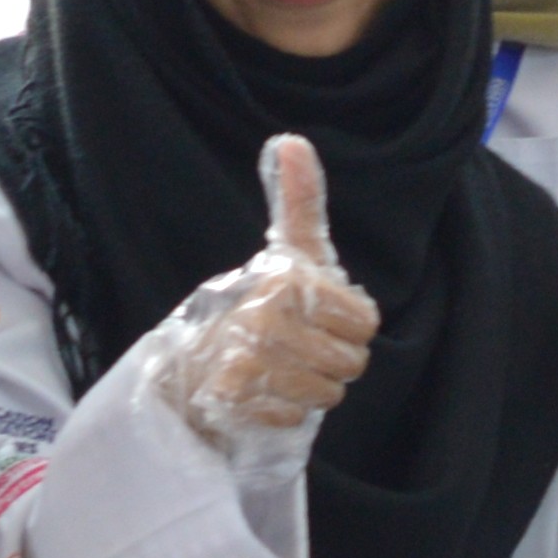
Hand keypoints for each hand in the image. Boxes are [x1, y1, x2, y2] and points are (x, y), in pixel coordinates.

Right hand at [147, 139, 380, 440]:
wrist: (192, 359)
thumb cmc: (260, 301)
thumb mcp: (288, 252)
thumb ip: (299, 201)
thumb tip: (291, 140)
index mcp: (286, 279)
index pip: (365, 323)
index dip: (350, 326)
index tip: (319, 317)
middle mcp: (266, 317)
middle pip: (352, 362)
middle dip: (334, 361)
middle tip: (301, 348)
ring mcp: (247, 360)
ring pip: (328, 393)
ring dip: (312, 388)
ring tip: (284, 370)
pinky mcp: (234, 400)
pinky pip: (296, 416)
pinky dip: (285, 411)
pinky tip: (264, 393)